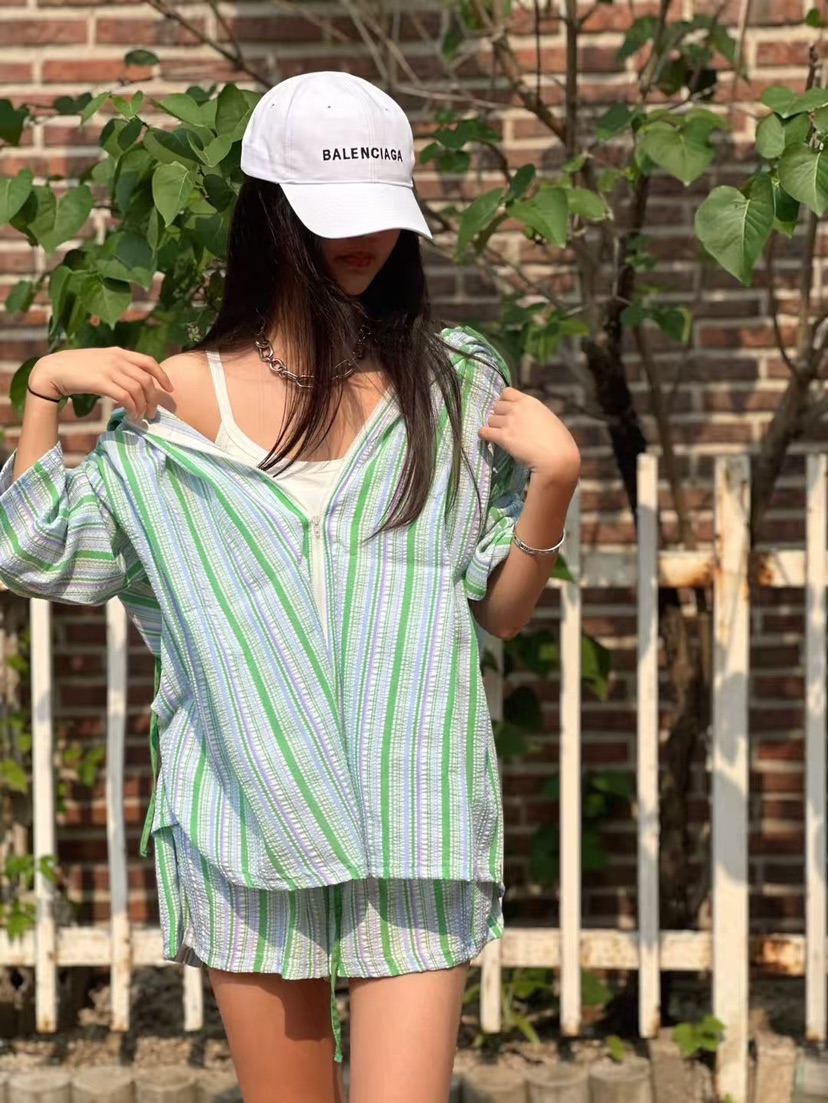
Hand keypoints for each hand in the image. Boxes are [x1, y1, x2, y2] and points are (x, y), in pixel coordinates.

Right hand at [28, 347, 173, 419]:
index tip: (169, 389)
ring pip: (138, 390)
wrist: (53, 370)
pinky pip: (125, 397)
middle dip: (153, 398)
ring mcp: (109, 370)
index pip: (148, 362)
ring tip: (140, 417)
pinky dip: (131, 408)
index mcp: (119, 352)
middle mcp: (117, 359)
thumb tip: (134, 382)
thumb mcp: (101, 360)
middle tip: (152, 412)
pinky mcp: (101, 382)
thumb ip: (118, 366)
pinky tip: (130, 415)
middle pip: (146, 380)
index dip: (162, 376)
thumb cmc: (76, 368)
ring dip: (143, 407)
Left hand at [479, 386, 579, 484]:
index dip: (504, 401)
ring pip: (490, 420)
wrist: (556, 458)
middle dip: (498, 415)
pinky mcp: (503, 437)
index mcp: (529, 402)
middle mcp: (517, 409)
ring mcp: (509, 422)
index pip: (507, 392)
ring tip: (498, 435)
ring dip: (492, 426)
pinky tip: (486, 439)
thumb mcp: (548, 419)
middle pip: (496, 406)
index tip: (506, 409)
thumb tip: (526, 419)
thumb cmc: (558, 442)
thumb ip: (533, 414)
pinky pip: (484, 432)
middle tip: (503, 426)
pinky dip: (484, 435)